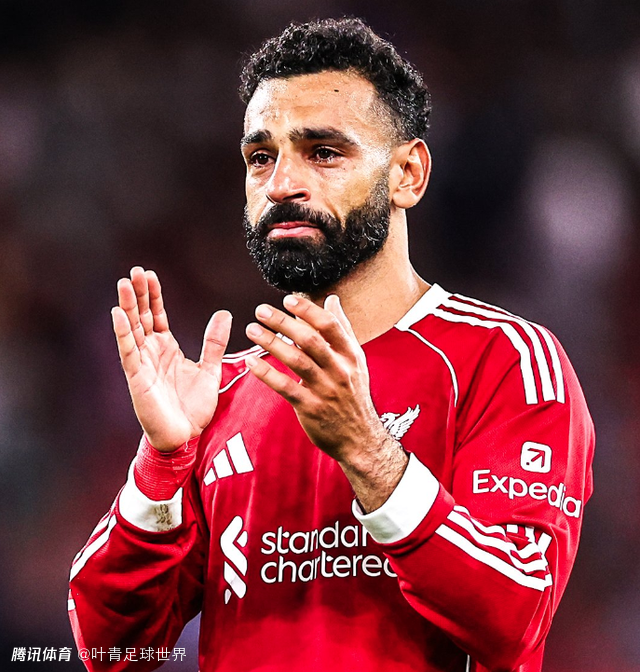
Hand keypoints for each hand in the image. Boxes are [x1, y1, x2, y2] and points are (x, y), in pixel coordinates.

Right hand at [112, 267, 231, 451]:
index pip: (157, 315)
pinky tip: (118, 313)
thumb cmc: (193, 407)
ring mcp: (142, 364)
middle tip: (135, 270)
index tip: (150, 275)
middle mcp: (151, 353)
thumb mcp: (209, 369)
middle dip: (139, 294)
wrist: (185, 438)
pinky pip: (129, 352)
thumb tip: (224, 313)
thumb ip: (213, 342)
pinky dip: (123, 333)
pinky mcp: (137, 378)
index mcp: (167, 349)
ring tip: (124, 284)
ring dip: (128, 307)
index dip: (154, 296)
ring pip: (132, 329)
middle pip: (142, 317)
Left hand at [244, 294, 406, 510]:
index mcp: (350, 355)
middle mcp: (339, 370)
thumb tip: (333, 299)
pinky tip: (251, 362)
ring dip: (272, 343)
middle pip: (310, 340)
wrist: (359, 438)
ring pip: (297, 361)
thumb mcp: (355, 360)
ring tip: (252, 330)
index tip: (288, 299)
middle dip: (284, 322)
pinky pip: (286, 388)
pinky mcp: (311, 408)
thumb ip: (342, 328)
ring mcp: (325, 390)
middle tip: (260, 310)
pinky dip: (267, 374)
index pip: (329, 326)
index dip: (308, 311)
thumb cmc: (353, 394)